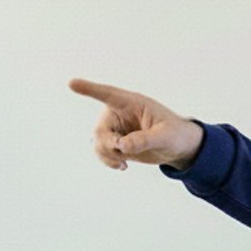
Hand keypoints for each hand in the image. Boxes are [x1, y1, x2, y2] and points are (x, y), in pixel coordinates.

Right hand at [69, 78, 205, 170]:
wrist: (178, 147)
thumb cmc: (175, 134)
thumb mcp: (165, 136)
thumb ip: (145, 140)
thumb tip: (123, 146)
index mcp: (132, 103)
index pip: (107, 94)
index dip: (89, 89)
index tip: (72, 83)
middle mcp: (119, 113)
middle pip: (100, 129)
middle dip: (108, 145)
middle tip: (123, 153)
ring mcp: (116, 128)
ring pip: (97, 142)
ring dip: (107, 156)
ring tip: (124, 164)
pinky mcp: (116, 142)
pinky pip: (101, 151)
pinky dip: (108, 161)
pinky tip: (122, 167)